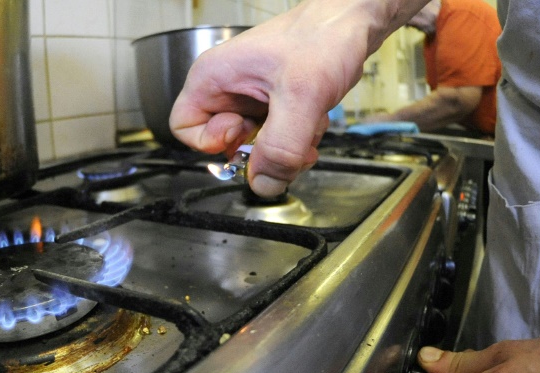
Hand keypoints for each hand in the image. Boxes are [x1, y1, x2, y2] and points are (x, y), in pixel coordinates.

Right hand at [169, 0, 428, 196]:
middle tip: (286, 140)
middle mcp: (227, 89)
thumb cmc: (322, 36)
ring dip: (286, 147)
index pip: (184, 129)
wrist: (355, 22)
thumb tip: (264, 185)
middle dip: (260, 152)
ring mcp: (250, 99)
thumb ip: (280, 147)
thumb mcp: (300, 96)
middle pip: (225, 145)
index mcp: (213, 78)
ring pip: (254, 147)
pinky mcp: (273, 106)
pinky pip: (276, 141)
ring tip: (307, 122)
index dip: (212, 143)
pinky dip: (298, 139)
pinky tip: (313, 118)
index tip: (242, 136)